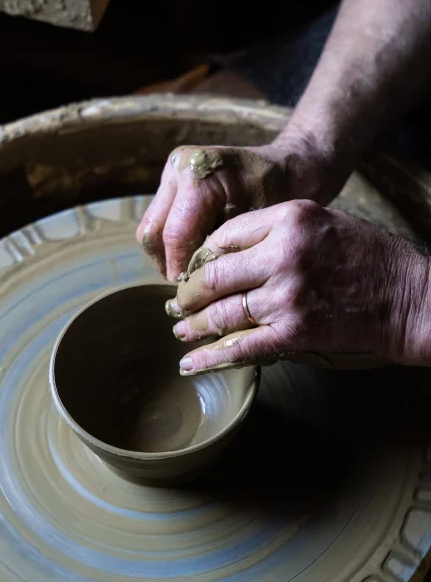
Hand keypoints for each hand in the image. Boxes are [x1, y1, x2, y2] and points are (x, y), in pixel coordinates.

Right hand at [136, 136, 341, 281]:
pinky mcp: (168, 181)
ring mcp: (171, 171)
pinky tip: (190, 262)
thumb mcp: (258, 231)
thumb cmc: (282, 201)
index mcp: (201, 176)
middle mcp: (181, 167)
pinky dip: (169, 247)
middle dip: (169, 266)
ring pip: (149, 231)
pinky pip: (157, 223)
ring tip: (189, 278)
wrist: (289, 168)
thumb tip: (199, 294)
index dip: (182, 271)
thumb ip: (226, 256)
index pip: (176, 236)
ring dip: (165, 259)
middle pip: (154, 233)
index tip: (194, 299)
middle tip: (190, 292)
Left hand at [167, 200, 430, 372]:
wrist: (410, 297)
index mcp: (289, 218)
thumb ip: (275, 232)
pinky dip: (209, 358)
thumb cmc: (369, 257)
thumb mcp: (322, 222)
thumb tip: (226, 253)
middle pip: (213, 276)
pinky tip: (191, 362)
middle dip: (187, 294)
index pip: (223, 237)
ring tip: (180, 330)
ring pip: (221, 312)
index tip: (192, 271)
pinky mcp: (294, 331)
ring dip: (193, 326)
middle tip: (176, 304)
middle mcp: (283, 254)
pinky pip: (239, 347)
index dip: (201, 258)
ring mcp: (287, 295)